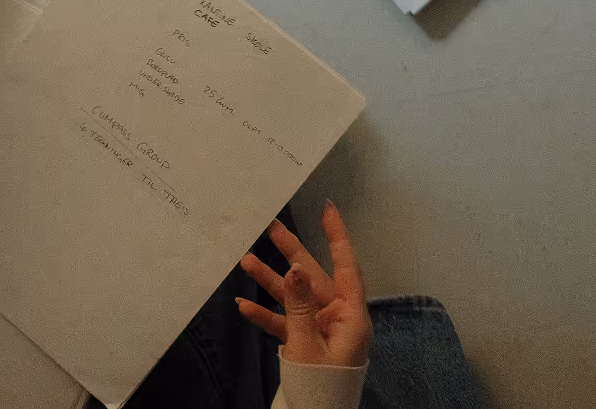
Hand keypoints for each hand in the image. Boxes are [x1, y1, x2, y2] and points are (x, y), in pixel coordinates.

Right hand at [236, 200, 371, 367]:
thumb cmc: (321, 385)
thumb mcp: (307, 344)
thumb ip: (299, 305)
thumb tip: (294, 268)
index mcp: (351, 316)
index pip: (346, 266)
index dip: (337, 236)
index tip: (327, 209)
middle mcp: (338, 318)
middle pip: (313, 277)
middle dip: (290, 252)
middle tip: (270, 226)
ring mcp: (320, 330)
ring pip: (294, 298)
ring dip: (270, 282)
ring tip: (244, 260)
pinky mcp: (305, 344)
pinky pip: (285, 323)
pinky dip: (266, 314)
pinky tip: (244, 305)